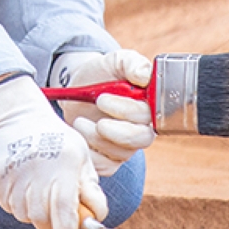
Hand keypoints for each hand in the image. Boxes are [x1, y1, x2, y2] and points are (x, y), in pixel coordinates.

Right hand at [0, 76, 106, 228]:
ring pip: (23, 215)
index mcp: (63, 165)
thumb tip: (96, 219)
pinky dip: (18, 202)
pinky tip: (23, 183)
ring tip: (38, 189)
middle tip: (56, 210)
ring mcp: (12, 174)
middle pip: (42, 218)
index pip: (64, 208)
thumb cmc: (58, 141)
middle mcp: (36, 170)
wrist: (19, 117)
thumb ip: (90, 190)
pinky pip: (7, 205)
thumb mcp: (82, 158)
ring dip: (34, 212)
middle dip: (51, 224)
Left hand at [51, 49, 156, 177]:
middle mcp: (142, 127)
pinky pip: (106, 166)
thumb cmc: (102, 73)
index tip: (102, 99)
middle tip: (95, 119)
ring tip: (80, 122)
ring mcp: (127, 146)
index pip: (148, 115)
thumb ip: (132, 63)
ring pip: (121, 154)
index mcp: (149, 105)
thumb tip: (145, 76)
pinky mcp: (110, 159)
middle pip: (140, 139)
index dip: (126, 111)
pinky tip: (80, 137)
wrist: (79, 86)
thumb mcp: (115, 61)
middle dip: (115, 131)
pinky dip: (91, 154)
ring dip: (96, 139)